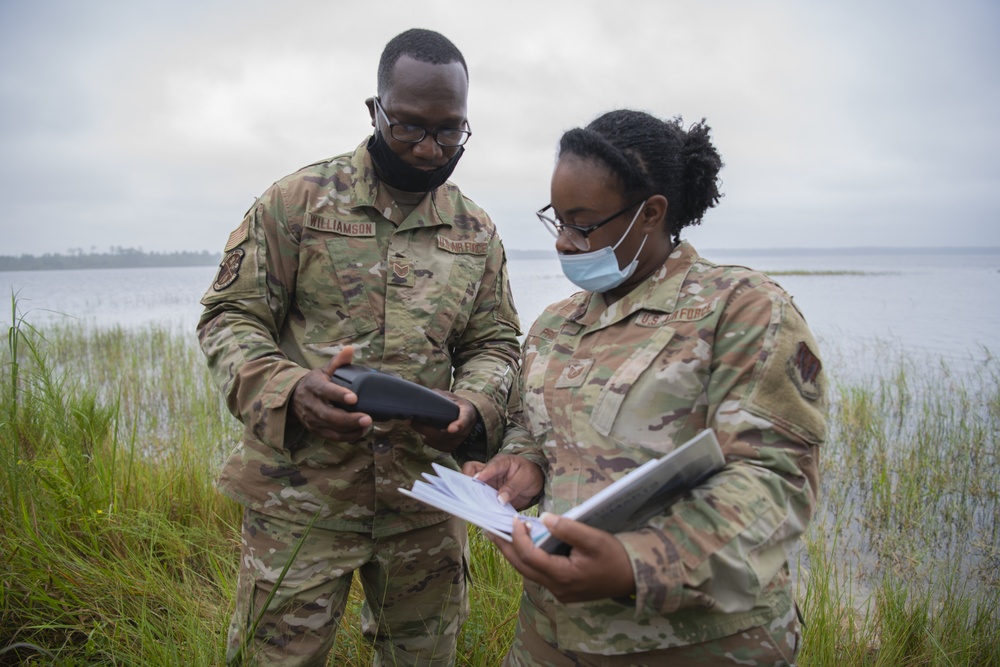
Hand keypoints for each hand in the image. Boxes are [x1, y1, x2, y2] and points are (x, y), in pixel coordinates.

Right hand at [289, 346, 371, 441]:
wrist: (293, 398)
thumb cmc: (314, 383)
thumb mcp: (323, 370)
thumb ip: (337, 361)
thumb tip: (350, 349)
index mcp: (313, 386)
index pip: (325, 391)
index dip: (339, 395)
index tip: (354, 398)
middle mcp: (311, 405)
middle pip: (329, 415)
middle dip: (349, 419)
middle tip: (367, 418)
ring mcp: (312, 419)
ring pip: (331, 428)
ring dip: (350, 429)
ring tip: (367, 425)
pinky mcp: (316, 430)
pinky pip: (332, 437)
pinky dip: (347, 437)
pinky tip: (360, 431)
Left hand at [408, 392, 476, 452]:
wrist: (469, 421)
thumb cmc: (459, 407)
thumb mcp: (454, 398)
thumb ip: (442, 397)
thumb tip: (426, 395)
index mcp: (467, 415)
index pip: (464, 421)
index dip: (458, 425)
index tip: (451, 429)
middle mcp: (464, 432)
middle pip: (444, 435)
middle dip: (426, 429)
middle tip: (412, 421)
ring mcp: (457, 442)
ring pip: (437, 441)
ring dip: (423, 433)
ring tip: (413, 423)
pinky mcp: (449, 448)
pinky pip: (434, 445)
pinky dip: (426, 438)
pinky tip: (421, 430)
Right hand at [463, 454, 543, 509]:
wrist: (535, 482)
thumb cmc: (530, 474)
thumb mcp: (525, 478)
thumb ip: (513, 487)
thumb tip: (500, 499)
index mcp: (501, 462)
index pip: (489, 466)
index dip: (483, 473)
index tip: (477, 480)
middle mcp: (490, 471)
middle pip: (472, 471)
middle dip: (468, 481)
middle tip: (468, 493)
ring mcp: (488, 482)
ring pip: (472, 484)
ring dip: (471, 494)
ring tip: (472, 504)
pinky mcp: (488, 493)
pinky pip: (479, 497)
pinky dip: (477, 503)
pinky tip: (479, 511)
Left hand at [491, 513, 635, 603]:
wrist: (634, 579)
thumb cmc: (616, 557)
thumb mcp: (595, 539)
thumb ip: (569, 529)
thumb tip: (544, 518)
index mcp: (563, 576)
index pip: (530, 557)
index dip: (519, 538)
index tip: (515, 520)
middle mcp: (557, 588)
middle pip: (522, 567)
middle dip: (505, 548)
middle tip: (489, 530)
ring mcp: (560, 591)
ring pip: (528, 572)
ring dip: (515, 554)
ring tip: (501, 536)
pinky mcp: (564, 590)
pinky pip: (539, 574)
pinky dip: (528, 559)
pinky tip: (525, 546)